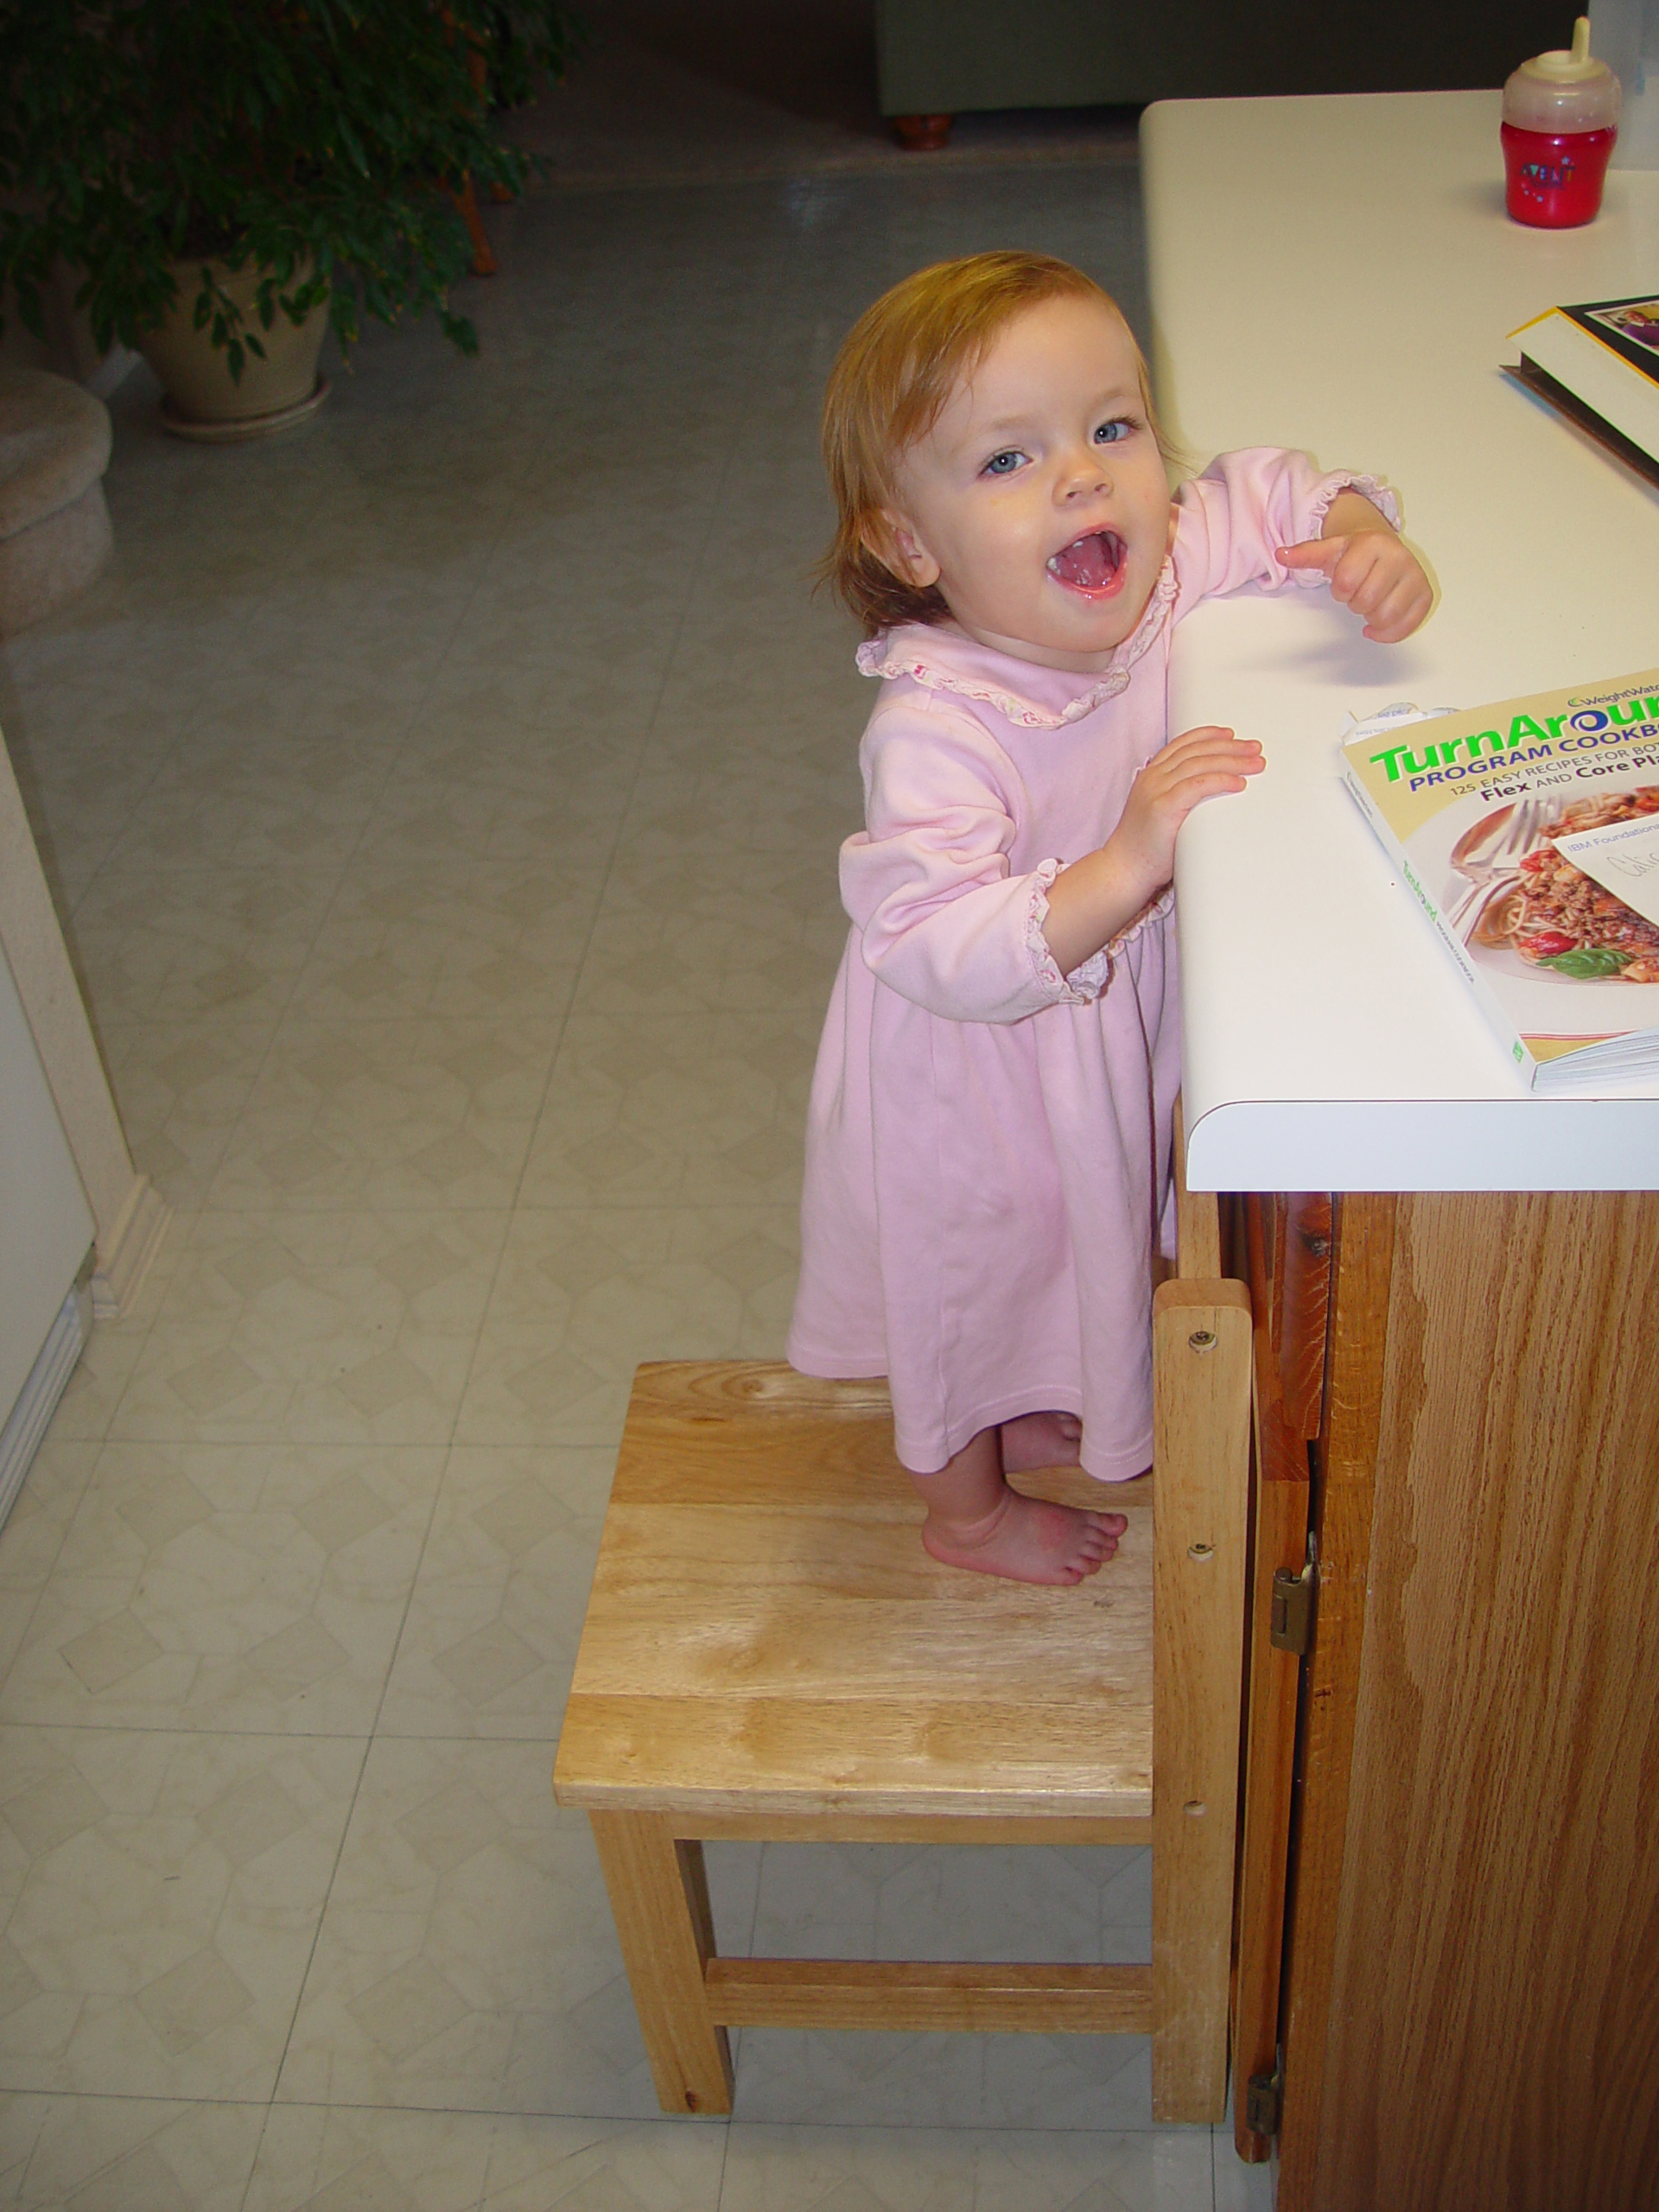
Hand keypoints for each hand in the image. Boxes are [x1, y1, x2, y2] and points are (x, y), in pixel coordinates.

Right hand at [1109, 724, 1265, 904]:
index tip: (1231, 735)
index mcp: (1151, 775)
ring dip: (1232, 761)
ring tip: (1254, 764)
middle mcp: (1152, 777)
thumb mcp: (1162, 812)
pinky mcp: (1162, 806)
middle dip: (1229, 747)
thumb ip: (1181, 796)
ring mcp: (1156, 790)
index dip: (1209, 735)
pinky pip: (1197, 785)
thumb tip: (1213, 792)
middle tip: (1254, 749)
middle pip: (1196, 751)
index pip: (1182, 744)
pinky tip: (1238, 783)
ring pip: (1199, 764)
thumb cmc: (1145, 848)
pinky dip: (1221, 781)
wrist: (1124, 869)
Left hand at [1278, 527, 1432, 642]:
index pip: (1346, 582)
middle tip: (1358, 593)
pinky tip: (1378, 626)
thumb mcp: (1328, 551)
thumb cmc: (1354, 554)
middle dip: (1355, 603)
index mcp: (1373, 543)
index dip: (1340, 589)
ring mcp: (1415, 576)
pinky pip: (1407, 625)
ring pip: (1386, 616)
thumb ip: (1305, 555)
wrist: (1382, 547)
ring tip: (1370, 604)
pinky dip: (1389, 633)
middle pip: (1366, 601)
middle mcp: (1399, 557)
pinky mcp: (1424, 594)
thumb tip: (1281, 554)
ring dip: (1371, 617)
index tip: (1344, 582)